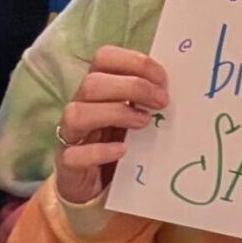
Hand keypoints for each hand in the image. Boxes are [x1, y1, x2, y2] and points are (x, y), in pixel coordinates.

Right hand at [52, 45, 168, 204]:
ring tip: (144, 122)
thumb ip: (146, 97)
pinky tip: (123, 150)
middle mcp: (79, 106)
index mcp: (96, 88)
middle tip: (161, 101)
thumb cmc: (119, 140)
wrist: (95, 184)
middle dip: (132, 87)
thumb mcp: (134, 114)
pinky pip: (74, 155)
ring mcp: (69, 136)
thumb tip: (173, 85)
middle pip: (92, 83)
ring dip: (115, 114)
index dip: (133, 62)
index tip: (161, 78)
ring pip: (76, 114)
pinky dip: (100, 151)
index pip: (104, 58)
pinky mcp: (68, 165)